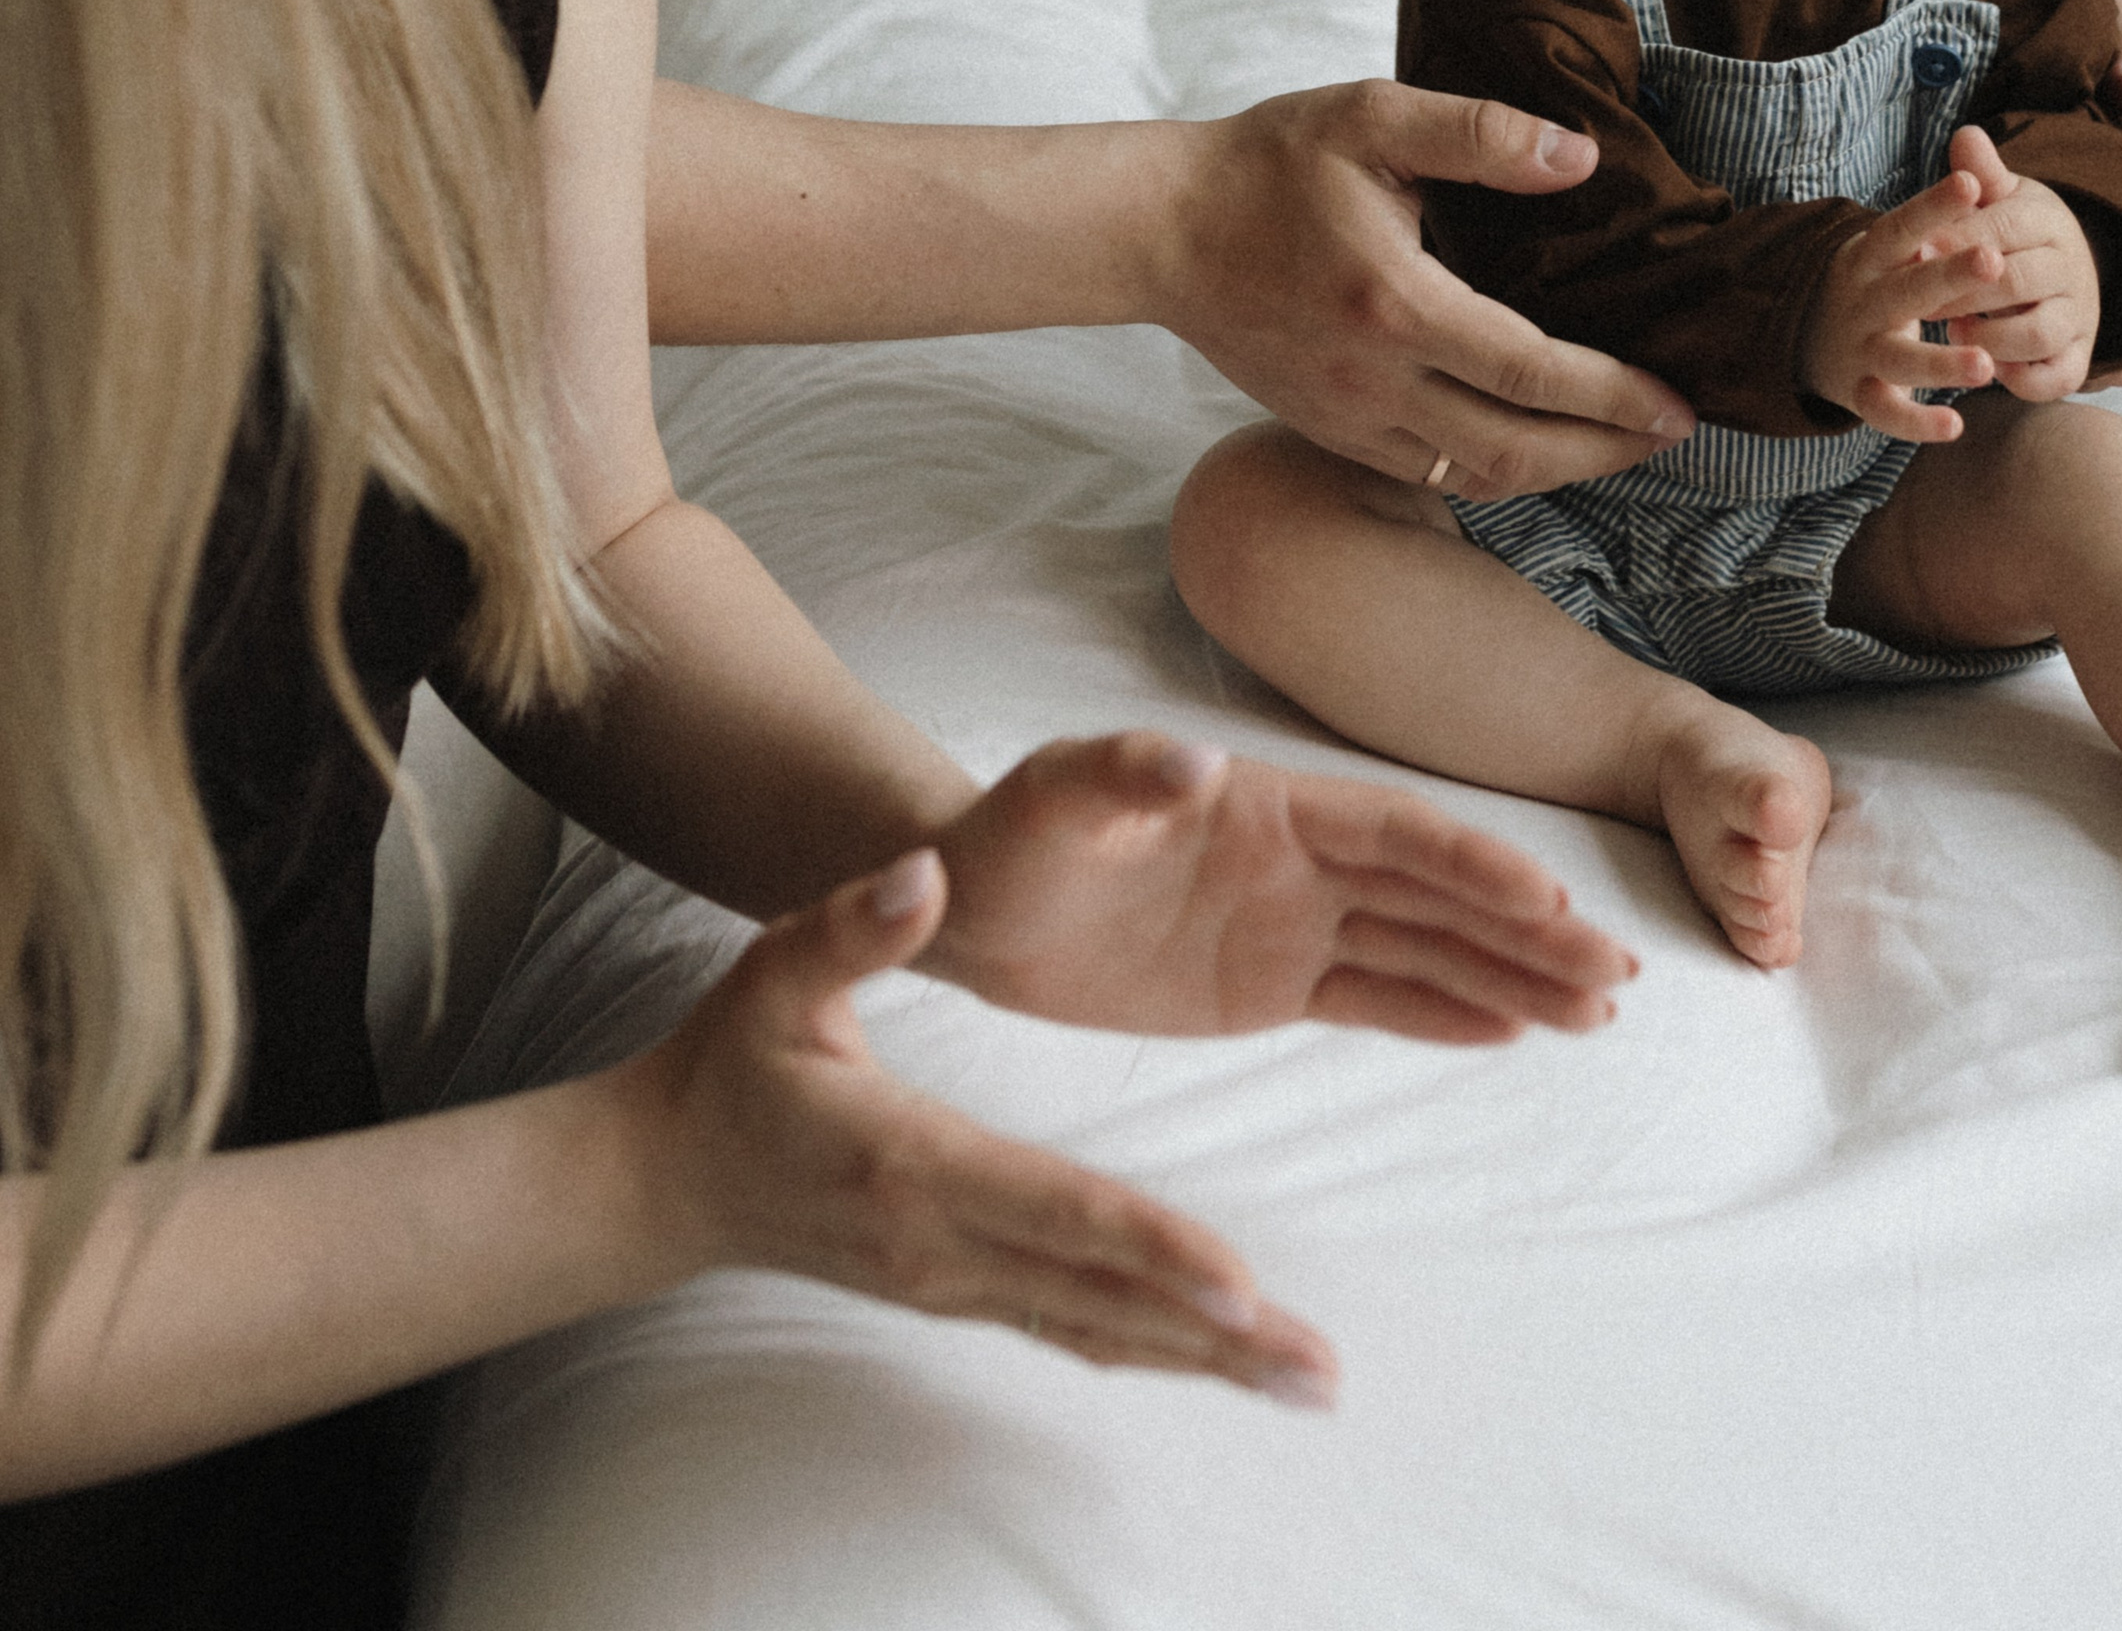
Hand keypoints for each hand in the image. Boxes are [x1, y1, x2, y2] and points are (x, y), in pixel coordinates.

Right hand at [620, 850, 1338, 1403]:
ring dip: (1205, 1363)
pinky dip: (1155, 1351)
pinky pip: (1071, 1331)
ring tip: (1308, 1384)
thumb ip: (854, 925)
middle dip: (1215, 1336)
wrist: (664, 1178)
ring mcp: (950, 1283)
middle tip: (1322, 1370)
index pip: (1054, 1209)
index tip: (1242, 1283)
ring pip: (1095, 1332)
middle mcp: (942, 1243)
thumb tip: (925, 874)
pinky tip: (1226, 1363)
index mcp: (913, 1160)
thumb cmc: (729, 1059)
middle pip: (1098, 1299)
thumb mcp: (776, 971)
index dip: (1150, 1247)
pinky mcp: (958, 1293)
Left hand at [924, 729, 1637, 1045]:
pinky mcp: (1270, 985)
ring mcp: (1292, 922)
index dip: (1474, 866)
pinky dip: (1446, 1014)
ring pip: (1426, 948)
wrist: (966, 910)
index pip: (1395, 835)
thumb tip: (1194, 760)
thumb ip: (1123, 777)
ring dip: (1512, 975)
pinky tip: (1514, 1031)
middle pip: (1437, 894)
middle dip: (1529, 931)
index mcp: (1268, 805)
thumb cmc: (1007, 841)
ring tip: (1597, 1011)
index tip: (1552, 902)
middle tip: (1619, 974)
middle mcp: (1299, 859)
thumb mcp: (1055, 800)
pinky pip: (1375, 999)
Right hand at [1157, 81, 1693, 496]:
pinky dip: (1497, 473)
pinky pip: (1431, 477)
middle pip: (1517, 450)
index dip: (1615, 395)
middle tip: (1673, 435)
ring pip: (1476, 478)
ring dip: (1560, 473)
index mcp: (1394, 302)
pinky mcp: (1330, 432)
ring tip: (1621, 446)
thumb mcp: (1372, 116)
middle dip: (1607, 451)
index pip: (1530, 371)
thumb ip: (1479, 131)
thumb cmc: (1269, 163)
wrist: (1163, 230)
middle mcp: (1373, 378)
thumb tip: (1579, 158)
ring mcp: (1348, 417)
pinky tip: (1536, 446)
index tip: (1677, 401)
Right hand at [1802, 171, 2006, 440]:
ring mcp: (1859, 350)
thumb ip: (1936, 208)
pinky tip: (1955, 425)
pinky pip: (1885, 412)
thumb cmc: (1870, 282)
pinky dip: (1916, 423)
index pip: (1901, 227)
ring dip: (1939, 362)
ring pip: (1897, 358)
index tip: (1972, 183)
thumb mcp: (1889, 245)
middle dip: (1947, 276)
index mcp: (1869, 258)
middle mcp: (1862, 302)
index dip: (1933, 206)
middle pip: (1905, 289)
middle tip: (1993, 261)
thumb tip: (1973, 140)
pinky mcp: (1859, 393)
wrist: (1801, 335)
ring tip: (1985, 365)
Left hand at [1929, 127, 2102, 400]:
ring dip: (1989, 337)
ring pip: (2038, 333)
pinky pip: (2056, 378)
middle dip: (1964, 293)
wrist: (2065, 272)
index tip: (1917, 248)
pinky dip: (2020, 379)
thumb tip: (1965, 135)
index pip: (2002, 229)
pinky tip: (1986, 369)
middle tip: (1922, 301)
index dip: (1958, 239)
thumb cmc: (2012, 231)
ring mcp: (2079, 317)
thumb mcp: (1999, 197)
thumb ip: (1979, 173)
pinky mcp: (2078, 360)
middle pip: (2017, 282)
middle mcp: (2071, 269)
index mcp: (2048, 222)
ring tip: (1954, 332)